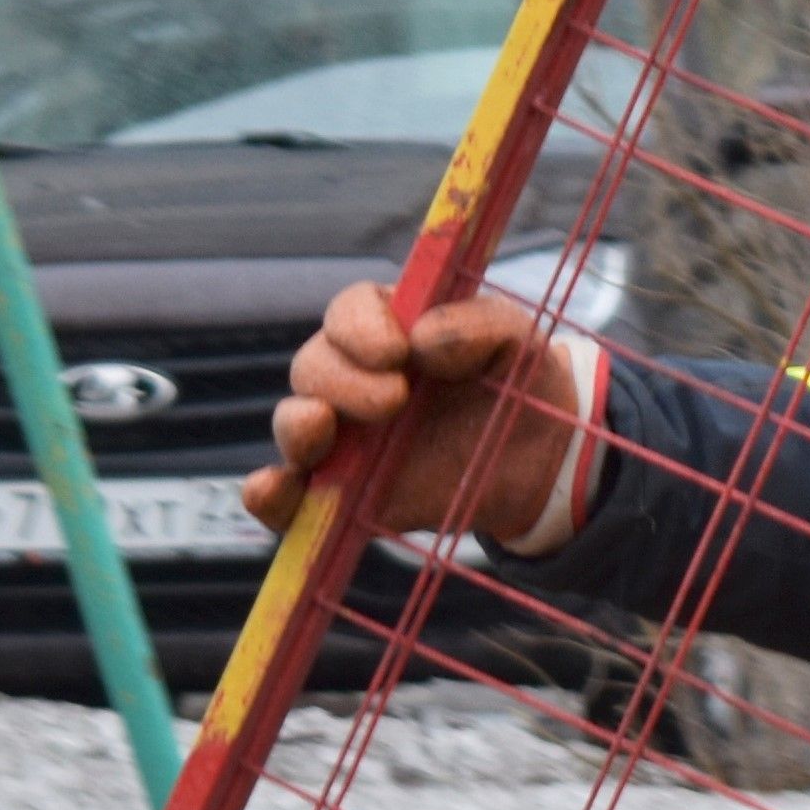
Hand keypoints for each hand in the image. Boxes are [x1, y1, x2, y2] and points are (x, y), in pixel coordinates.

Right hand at [248, 283, 593, 550]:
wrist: (538, 461)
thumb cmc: (519, 384)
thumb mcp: (518, 342)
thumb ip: (480, 325)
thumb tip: (424, 339)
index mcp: (389, 328)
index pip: (349, 312)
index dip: (360, 328)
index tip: (398, 352)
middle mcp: (354, 378)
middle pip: (314, 366)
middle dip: (343, 381)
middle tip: (395, 401)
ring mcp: (344, 438)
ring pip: (294, 424)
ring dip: (298, 426)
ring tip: (324, 429)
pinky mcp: (344, 495)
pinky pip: (291, 498)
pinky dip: (270, 496)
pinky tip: (270, 490)